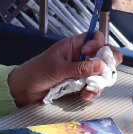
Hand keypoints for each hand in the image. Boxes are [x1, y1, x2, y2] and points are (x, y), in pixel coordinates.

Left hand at [6, 32, 120, 105]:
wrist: (24, 90)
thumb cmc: (37, 72)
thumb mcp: (58, 68)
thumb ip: (80, 68)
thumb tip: (101, 66)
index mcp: (74, 46)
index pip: (95, 38)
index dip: (98, 44)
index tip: (91, 52)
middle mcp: (80, 57)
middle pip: (103, 56)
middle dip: (108, 64)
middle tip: (108, 72)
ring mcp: (80, 72)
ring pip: (100, 74)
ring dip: (99, 82)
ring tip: (91, 89)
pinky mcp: (78, 85)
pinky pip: (92, 87)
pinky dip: (92, 91)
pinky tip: (87, 95)